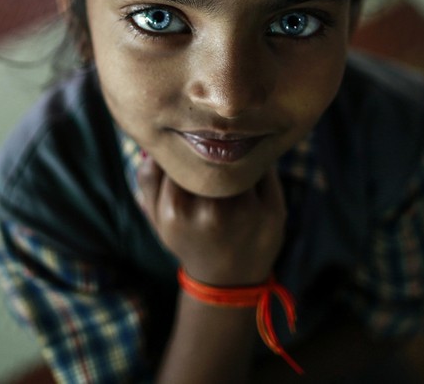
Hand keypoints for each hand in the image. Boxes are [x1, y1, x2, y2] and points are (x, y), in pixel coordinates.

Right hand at [137, 156, 285, 286]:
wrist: (227, 281)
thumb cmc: (189, 239)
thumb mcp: (158, 216)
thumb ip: (149, 178)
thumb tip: (159, 141)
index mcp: (176, 210)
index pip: (181, 155)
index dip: (187, 145)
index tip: (190, 146)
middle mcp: (212, 211)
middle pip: (212, 153)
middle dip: (212, 147)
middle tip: (213, 147)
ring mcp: (246, 211)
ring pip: (241, 157)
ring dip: (237, 152)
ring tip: (232, 161)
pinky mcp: (274, 210)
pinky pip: (266, 168)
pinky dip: (259, 163)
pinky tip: (252, 173)